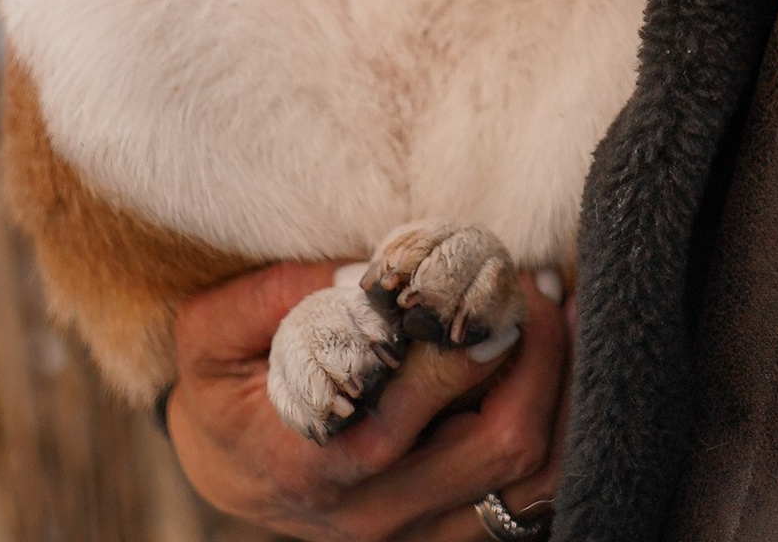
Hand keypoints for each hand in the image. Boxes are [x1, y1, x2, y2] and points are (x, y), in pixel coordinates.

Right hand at [164, 257, 571, 537]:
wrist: (226, 463)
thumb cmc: (227, 380)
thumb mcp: (215, 328)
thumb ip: (283, 292)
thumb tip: (370, 274)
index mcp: (313, 456)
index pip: (417, 401)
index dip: (469, 331)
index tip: (488, 264)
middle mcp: (371, 510)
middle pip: (499, 442)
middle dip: (537, 349)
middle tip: (533, 281)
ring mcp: (412, 532)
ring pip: (529, 481)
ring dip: (563, 393)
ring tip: (558, 315)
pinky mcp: (440, 531)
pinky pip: (528, 500)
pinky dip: (559, 432)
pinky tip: (555, 366)